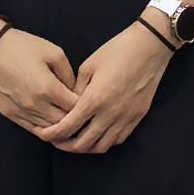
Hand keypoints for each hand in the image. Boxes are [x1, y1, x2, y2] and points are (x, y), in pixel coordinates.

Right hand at [0, 24, 84, 140]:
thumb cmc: (23, 46)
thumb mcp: (54, 52)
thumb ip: (69, 74)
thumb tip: (75, 91)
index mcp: (47, 88)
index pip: (75, 108)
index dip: (85, 105)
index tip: (89, 101)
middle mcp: (34, 104)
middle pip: (63, 122)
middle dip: (75, 118)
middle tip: (82, 112)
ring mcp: (20, 111)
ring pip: (48, 130)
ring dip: (60, 126)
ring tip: (69, 119)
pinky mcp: (10, 114)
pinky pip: (32, 129)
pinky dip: (45, 128)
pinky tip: (52, 123)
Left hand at [52, 21, 175, 152]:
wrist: (150, 47)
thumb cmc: (117, 50)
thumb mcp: (89, 65)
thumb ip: (76, 88)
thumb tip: (69, 104)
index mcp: (94, 99)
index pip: (67, 127)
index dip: (52, 135)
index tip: (43, 134)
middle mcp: (110, 114)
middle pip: (83, 144)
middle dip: (65, 145)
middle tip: (56, 140)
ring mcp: (126, 118)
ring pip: (101, 146)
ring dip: (85, 148)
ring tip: (76, 141)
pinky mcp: (137, 117)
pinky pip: (118, 139)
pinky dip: (104, 142)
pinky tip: (97, 135)